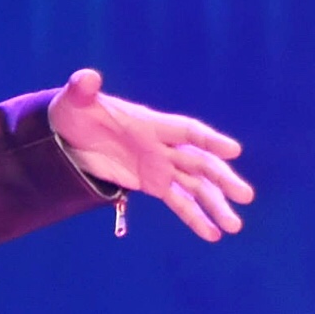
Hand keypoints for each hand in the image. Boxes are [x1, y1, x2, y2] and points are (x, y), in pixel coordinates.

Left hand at [49, 67, 253, 241]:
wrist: (69, 135)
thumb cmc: (75, 113)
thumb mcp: (75, 102)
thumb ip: (82, 91)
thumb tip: (86, 78)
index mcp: (152, 124)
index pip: (186, 132)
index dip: (209, 141)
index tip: (233, 151)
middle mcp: (163, 145)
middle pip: (200, 163)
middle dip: (222, 179)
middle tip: (245, 196)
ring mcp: (161, 165)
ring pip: (196, 186)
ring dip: (215, 205)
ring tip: (234, 226)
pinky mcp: (153, 184)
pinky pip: (179, 202)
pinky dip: (195, 218)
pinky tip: (213, 235)